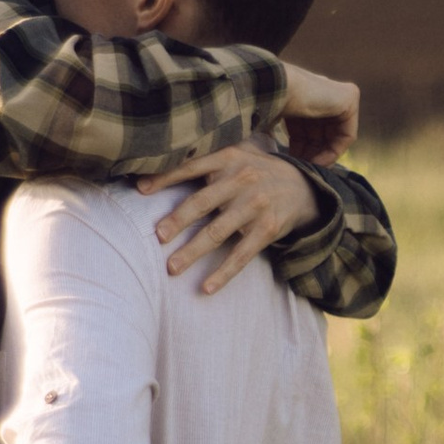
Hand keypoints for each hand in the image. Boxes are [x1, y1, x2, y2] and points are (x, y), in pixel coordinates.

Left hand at [140, 138, 321, 292]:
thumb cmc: (255, 171)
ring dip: (193, 252)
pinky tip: (206, 288)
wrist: (303, 187)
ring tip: (172, 268)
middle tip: (158, 237)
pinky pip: (241, 256)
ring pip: (218, 232)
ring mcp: (255, 206)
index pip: (191, 167)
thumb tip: (151, 171)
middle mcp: (241, 180)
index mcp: (228, 159)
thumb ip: (203, 160)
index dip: (165, 177)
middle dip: (178, 220)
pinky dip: (223, 273)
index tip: (140, 189)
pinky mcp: (266, 230)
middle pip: (202, 202)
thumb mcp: (235, 155)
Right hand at [279, 63, 359, 160]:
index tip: (292, 163)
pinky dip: (333, 153)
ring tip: (306, 168)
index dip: (302, 149)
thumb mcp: (274, 122)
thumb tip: (279, 157)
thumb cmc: (264, 104)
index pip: (310, 129)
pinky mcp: (349, 97)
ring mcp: (339, 93)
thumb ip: (282, 133)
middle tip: (300, 169)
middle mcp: (324, 93)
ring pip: (335, 138)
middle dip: (311, 155)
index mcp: (306, 95)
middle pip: (324, 135)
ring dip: (321, 157)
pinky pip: (347, 135)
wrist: (272, 86)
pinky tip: (316, 162)